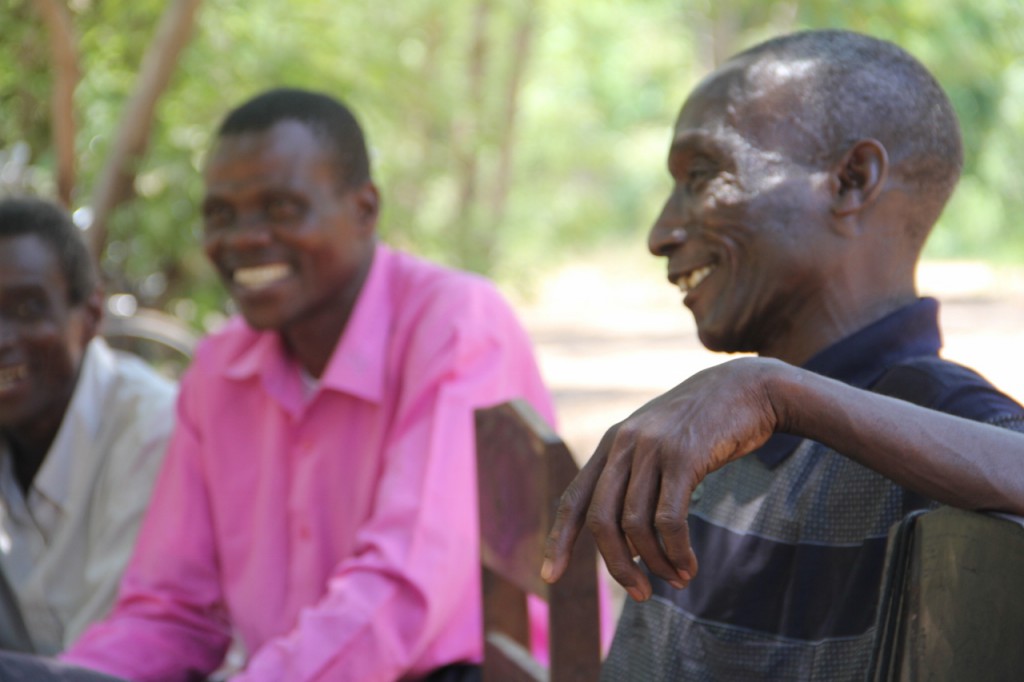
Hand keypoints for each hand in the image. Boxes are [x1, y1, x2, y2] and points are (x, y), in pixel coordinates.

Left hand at [542, 357, 786, 600]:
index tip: (550, 577)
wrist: (750, 388)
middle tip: (640, 594)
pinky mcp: (683, 456)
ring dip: (655, 563)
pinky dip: (676, 552)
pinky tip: (688, 566)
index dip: (559, 539)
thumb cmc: (706, 426)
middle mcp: (624, 443)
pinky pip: (668, 520)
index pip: (574, 498)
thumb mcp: (661, 443)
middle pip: (601, 520)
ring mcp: (652, 447)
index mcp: (612, 443)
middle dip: (617, 566)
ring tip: (676, 580)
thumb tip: (628, 542)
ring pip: (634, 525)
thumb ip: (638, 478)